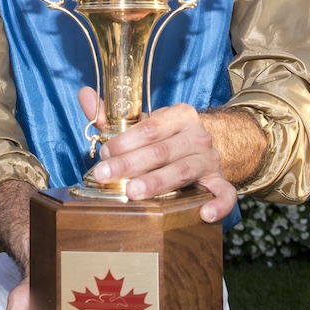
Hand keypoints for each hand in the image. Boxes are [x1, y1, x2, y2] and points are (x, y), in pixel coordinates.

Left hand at [78, 86, 238, 222]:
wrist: (203, 150)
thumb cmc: (165, 139)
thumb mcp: (142, 125)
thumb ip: (111, 115)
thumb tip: (84, 94)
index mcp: (178, 116)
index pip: (149, 128)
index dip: (125, 141)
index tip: (104, 153)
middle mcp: (196, 135)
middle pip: (161, 151)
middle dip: (130, 164)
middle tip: (105, 176)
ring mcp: (210, 159)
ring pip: (183, 171)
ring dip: (158, 183)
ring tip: (134, 193)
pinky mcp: (221, 182)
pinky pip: (225, 193)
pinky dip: (218, 204)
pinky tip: (204, 214)